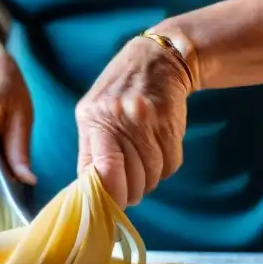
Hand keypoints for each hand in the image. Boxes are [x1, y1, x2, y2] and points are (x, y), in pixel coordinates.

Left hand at [75, 36, 192, 207]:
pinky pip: (171, 164)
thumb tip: (93, 194)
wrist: (157, 58)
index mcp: (91, 120)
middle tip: (132, 187)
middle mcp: (116, 118)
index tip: (111, 204)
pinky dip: (167, 166)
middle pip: (129, 180)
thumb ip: (92, 150)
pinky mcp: (169, 121)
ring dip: (150, 178)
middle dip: (131, 192)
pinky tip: (161, 149)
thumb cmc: (120, 92)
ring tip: (146, 162)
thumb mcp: (94, 112)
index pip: (99, 172)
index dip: (108, 196)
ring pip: (152, 175)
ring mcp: (144, 119)